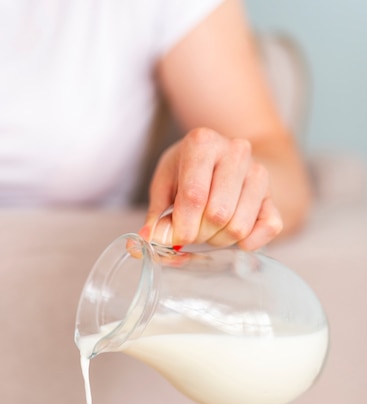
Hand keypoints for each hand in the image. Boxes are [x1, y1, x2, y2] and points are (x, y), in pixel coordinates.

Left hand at [139, 127, 282, 249]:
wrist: (224, 159)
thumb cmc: (187, 173)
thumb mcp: (164, 185)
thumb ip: (156, 216)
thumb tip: (148, 242)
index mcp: (202, 143)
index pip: (194, 197)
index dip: (182, 227)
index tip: (173, 238)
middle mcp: (236, 152)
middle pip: (218, 215)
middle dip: (199, 234)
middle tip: (191, 230)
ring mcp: (258, 172)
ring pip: (239, 227)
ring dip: (219, 240)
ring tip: (209, 229)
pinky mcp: (273, 196)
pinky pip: (269, 228)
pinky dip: (250, 242)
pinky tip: (235, 238)